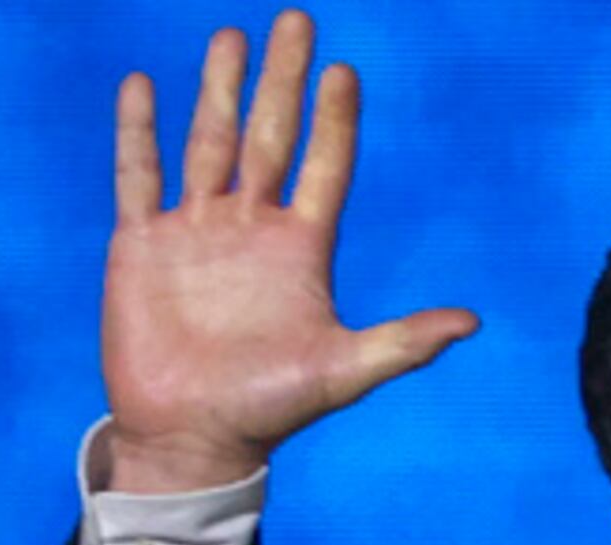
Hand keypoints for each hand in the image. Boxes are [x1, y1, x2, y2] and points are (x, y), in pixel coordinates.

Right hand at [102, 12, 475, 492]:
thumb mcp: (344, 372)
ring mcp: (197, 231)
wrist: (192, 436)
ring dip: (219, 89)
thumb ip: (403, 343)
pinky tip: (143, 85)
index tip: (344, 71)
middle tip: (297, 19)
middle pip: (271, 136)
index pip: (325, 167)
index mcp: (302, 250)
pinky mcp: (142, 244)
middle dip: (282, 80)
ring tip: (231, 35)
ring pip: (210, 142)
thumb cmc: (270, 410)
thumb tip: (471, 322)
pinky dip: (138, 132)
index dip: (336, 120)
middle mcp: (252, 228)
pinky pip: (139, 175)